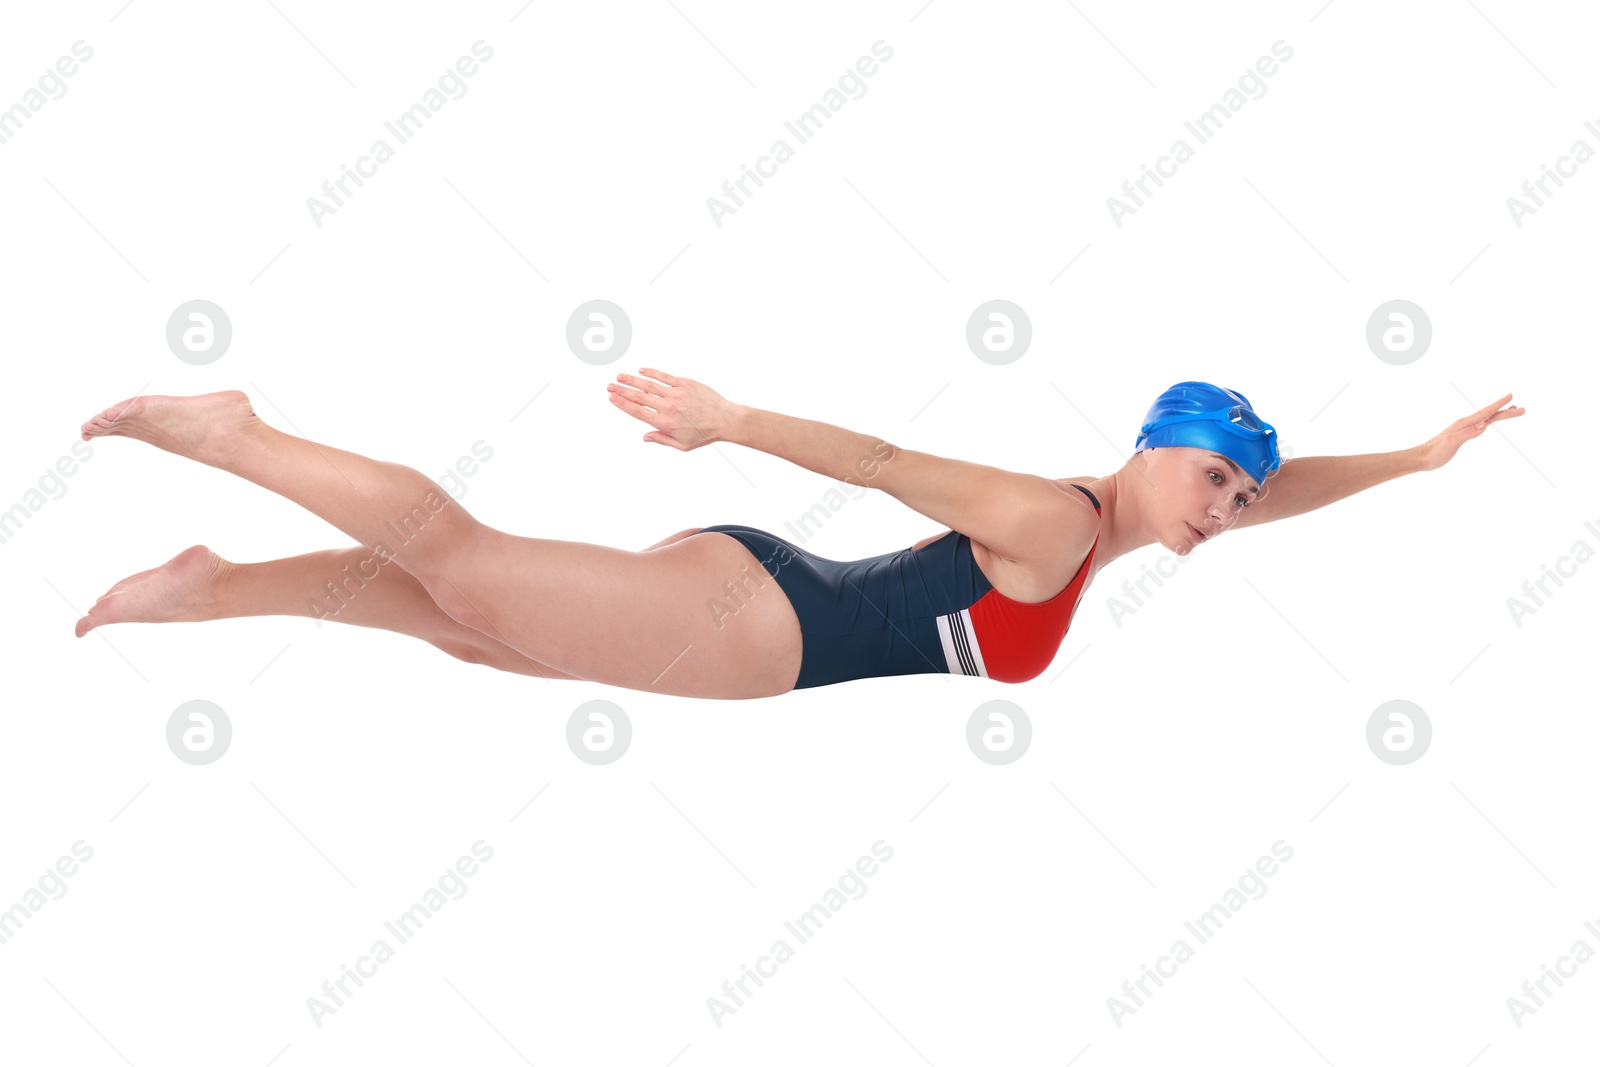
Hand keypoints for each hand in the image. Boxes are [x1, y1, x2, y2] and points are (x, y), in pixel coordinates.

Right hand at [606, 368, 739, 451]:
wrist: (725, 419)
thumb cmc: (704, 434)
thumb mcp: (682, 445)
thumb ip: (661, 440)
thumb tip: (645, 437)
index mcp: (665, 423)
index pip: (638, 411)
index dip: (623, 404)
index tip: (612, 398)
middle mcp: (668, 407)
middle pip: (639, 397)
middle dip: (622, 391)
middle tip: (609, 386)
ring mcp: (676, 394)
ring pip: (649, 385)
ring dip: (632, 380)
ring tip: (619, 377)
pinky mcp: (685, 383)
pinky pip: (664, 377)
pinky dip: (652, 372)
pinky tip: (641, 370)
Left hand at [1413, 392, 1524, 471]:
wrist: (1421, 458)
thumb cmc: (1435, 453)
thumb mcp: (1451, 443)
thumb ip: (1467, 434)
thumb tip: (1484, 425)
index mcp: (1464, 424)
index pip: (1485, 413)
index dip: (1498, 405)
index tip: (1511, 396)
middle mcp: (1465, 423)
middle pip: (1489, 415)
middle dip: (1506, 411)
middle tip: (1522, 409)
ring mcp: (1463, 429)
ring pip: (1485, 419)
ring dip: (1499, 414)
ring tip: (1512, 410)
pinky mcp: (1461, 435)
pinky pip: (1479, 425)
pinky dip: (1489, 421)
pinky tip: (1489, 422)